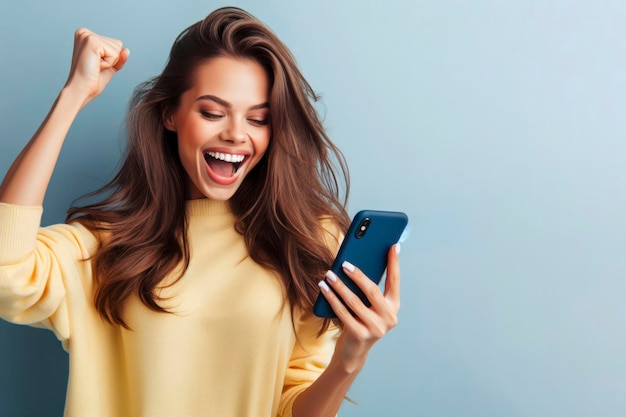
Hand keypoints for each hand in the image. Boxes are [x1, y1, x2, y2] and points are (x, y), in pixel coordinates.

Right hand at [64, 28, 128, 107]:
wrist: (81, 90)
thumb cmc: (92, 80)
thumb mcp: (110, 66)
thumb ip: (119, 57)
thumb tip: (126, 50)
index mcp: (86, 36)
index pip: (115, 44)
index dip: (111, 59)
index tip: (96, 65)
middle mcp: (85, 32)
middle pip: (118, 44)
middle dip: (111, 60)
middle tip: (95, 67)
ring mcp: (87, 36)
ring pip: (117, 48)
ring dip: (110, 62)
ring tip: (95, 66)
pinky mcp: (92, 42)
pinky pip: (114, 53)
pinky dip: (109, 64)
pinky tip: (96, 66)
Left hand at [319, 244, 400, 371]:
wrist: (353, 353)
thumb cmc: (360, 322)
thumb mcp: (369, 307)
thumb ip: (368, 290)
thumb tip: (355, 263)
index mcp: (393, 307)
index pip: (395, 281)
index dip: (394, 263)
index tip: (394, 245)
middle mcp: (388, 318)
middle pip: (372, 290)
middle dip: (357, 275)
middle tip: (344, 263)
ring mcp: (375, 328)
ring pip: (354, 301)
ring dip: (339, 286)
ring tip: (328, 274)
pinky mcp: (359, 334)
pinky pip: (342, 311)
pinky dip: (331, 298)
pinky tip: (323, 288)